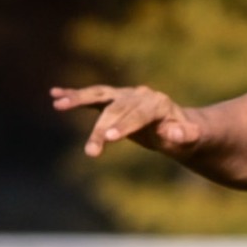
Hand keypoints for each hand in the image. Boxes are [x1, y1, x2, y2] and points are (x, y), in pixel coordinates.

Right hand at [51, 84, 203, 158]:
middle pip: (116, 109)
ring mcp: (126, 96)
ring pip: (100, 96)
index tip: (109, 138)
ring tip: (58, 104)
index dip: (124, 125)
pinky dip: (74, 95)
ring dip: (78, 99)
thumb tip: (174, 133)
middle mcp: (140, 95)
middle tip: (90, 151)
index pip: (138, 115)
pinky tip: (54, 95)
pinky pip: (93, 97)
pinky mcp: (114, 100)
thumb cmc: (188, 137)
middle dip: (101, 128)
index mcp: (158, 104)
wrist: (182, 129)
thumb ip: (185, 135)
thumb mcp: (192, 139)